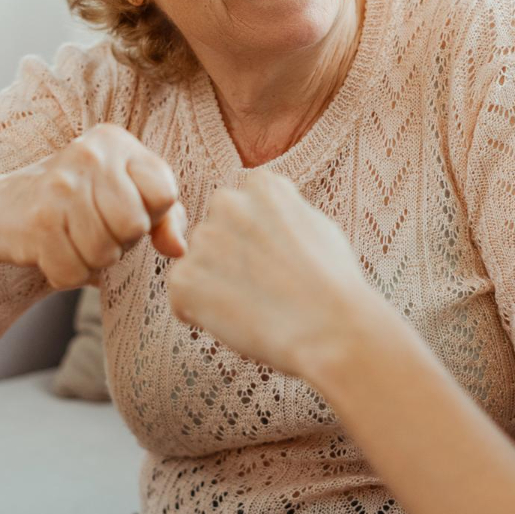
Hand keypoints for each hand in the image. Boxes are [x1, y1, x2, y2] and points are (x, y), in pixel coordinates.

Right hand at [0, 124, 185, 288]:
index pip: (163, 194)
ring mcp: (60, 186)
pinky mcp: (37, 220)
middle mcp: (88, 154)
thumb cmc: (79, 202)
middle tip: (97, 228)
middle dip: (121, 241)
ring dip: (93, 260)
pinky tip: (55, 250)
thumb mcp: (127, 195)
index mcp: (116, 141)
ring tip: (75, 238)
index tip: (127, 209)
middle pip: (135, 226)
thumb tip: (179, 249)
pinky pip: (74, 272)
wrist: (3, 207)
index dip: (150, 215)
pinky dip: (68, 274)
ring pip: (105, 254)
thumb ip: (166, 217)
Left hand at [167, 169, 386, 375]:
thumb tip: (267, 216)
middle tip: (259, 287)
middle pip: (214, 231)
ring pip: (197, 264)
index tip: (274, 259)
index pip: (241, 204)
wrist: (331, 328)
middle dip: (227, 256)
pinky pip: (181, 295)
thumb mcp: (317, 224)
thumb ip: (281, 211)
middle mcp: (227, 203)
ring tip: (252, 307)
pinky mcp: (185, 279)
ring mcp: (203, 241)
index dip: (255, 237)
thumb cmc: (333, 283)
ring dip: (213, 284)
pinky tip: (234, 321)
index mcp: (262, 185)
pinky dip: (198, 312)